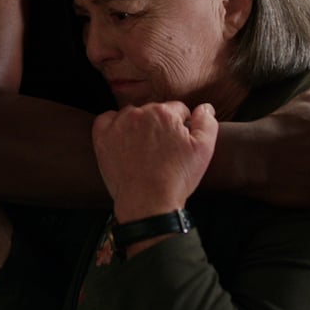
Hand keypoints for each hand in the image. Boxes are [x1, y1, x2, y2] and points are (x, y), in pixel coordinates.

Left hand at [92, 101, 216, 222]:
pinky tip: (122, 140)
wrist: (148, 203)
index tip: (177, 142)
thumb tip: (205, 107)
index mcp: (165, 113)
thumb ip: (206, 122)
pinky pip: (106, 120)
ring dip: (138, 125)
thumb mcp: (204, 150)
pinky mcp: (103, 137)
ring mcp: (119, 125)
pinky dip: (114, 126)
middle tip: (162, 150)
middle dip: (160, 126)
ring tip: (143, 149)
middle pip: (154, 111)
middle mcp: (140, 113)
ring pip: (132, 114)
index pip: (177, 109)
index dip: (181, 125)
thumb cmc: (176, 178)